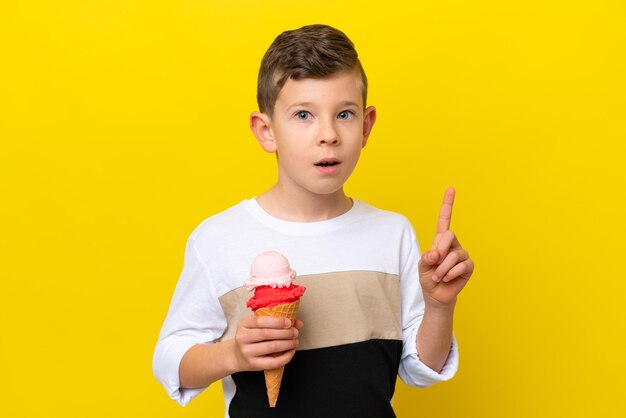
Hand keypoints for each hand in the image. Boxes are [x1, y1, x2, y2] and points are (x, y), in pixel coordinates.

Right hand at [233, 314, 302, 371]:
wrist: (236, 355)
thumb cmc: (251, 337)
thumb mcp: (258, 326)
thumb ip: (277, 322)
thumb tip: (299, 323)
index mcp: (244, 324)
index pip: (260, 321)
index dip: (277, 322)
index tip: (289, 323)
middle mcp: (243, 337)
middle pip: (267, 333)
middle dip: (285, 333)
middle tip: (295, 333)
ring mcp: (247, 352)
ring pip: (271, 347)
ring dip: (287, 344)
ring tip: (295, 342)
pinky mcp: (253, 364)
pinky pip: (272, 362)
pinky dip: (285, 357)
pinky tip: (291, 352)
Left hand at [418, 188, 473, 307]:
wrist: (436, 295)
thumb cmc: (428, 278)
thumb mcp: (421, 266)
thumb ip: (427, 258)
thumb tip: (437, 253)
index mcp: (440, 240)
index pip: (444, 219)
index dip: (448, 204)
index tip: (451, 189)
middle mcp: (453, 244)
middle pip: (449, 235)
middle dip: (439, 250)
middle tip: (434, 264)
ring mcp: (462, 254)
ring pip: (454, 254)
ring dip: (442, 268)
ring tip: (438, 276)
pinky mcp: (469, 266)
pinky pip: (462, 265)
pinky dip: (450, 274)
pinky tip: (447, 279)